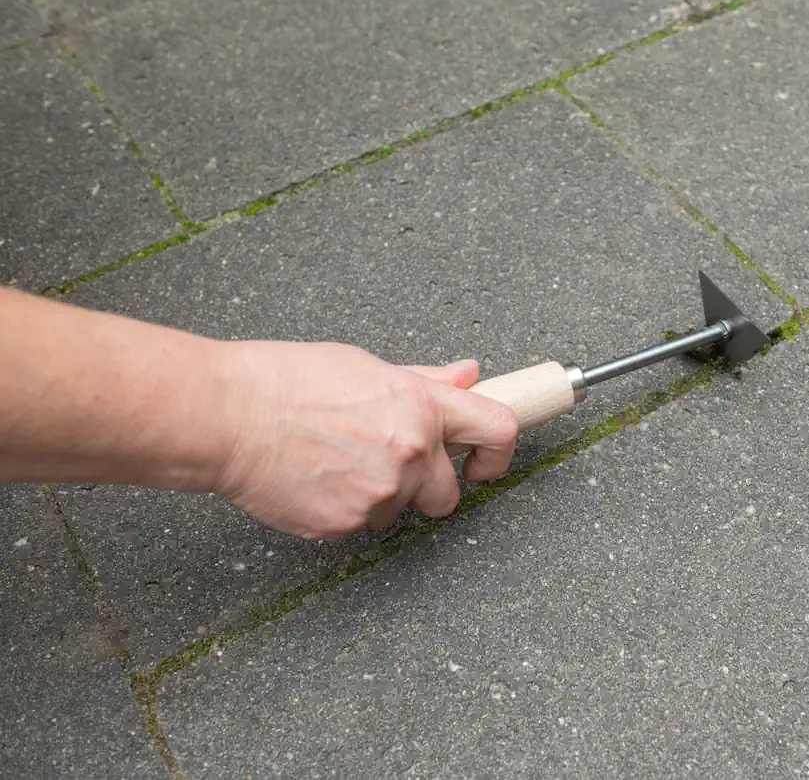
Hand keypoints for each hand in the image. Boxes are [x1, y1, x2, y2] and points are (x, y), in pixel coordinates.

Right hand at [211, 342, 517, 538]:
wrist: (226, 416)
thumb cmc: (286, 380)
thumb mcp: (364, 367)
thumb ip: (424, 381)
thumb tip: (468, 377)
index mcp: (421, 406)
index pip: (497, 430)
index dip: (500, 451)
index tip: (486, 462)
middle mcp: (410, 453)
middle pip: (449, 494)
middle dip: (427, 487)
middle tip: (388, 466)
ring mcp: (381, 493)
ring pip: (399, 510)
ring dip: (380, 495)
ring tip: (333, 461)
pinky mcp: (347, 524)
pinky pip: (361, 524)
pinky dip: (344, 509)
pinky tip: (314, 479)